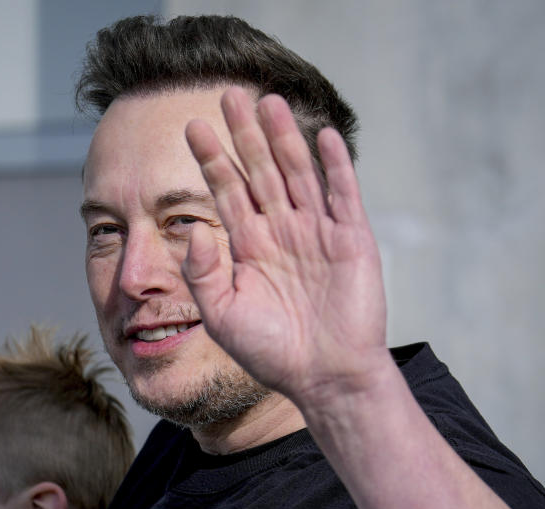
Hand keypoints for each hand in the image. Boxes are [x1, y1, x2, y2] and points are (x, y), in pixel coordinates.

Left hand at [183, 87, 389, 403]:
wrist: (324, 378)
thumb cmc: (271, 352)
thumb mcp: (223, 314)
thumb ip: (204, 272)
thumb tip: (195, 230)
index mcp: (249, 246)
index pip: (226, 191)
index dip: (212, 158)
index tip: (192, 126)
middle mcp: (281, 231)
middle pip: (260, 171)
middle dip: (244, 134)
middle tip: (228, 94)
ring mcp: (317, 232)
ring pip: (297, 174)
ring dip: (284, 138)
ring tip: (267, 100)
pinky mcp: (352, 240)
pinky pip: (342, 195)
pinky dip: (334, 165)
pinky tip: (321, 135)